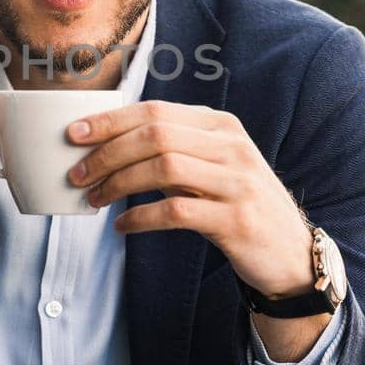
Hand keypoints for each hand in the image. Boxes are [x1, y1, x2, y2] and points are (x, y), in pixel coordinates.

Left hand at [66, 99, 314, 299]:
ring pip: (163, 168)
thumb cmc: (237, 205)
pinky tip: (122, 225)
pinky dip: (141, 217)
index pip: (155, 111)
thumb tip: (108, 147)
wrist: (290, 253)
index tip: (74, 135)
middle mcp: (231, 147)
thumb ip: (173, 151)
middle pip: (155, 135)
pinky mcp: (236, 219)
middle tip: (77, 174)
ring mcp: (237, 182)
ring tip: (94, 199)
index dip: (110, 120)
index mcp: (221, 126)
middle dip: (107, 153)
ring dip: (118, 183)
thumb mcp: (212, 167)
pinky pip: (176, 211)